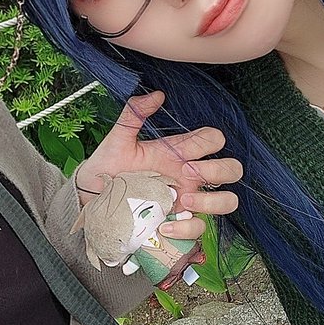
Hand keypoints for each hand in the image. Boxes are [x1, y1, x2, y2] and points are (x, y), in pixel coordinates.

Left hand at [73, 91, 241, 240]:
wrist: (92, 198)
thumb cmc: (108, 168)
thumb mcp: (118, 140)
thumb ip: (134, 114)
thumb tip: (156, 95)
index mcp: (179, 152)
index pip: (213, 139)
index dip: (207, 144)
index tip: (182, 155)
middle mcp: (189, 176)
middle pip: (232, 169)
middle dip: (218, 170)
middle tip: (187, 174)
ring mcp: (188, 200)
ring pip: (228, 201)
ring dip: (212, 201)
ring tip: (182, 201)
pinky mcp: (180, 223)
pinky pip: (200, 229)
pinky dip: (186, 229)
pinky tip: (163, 226)